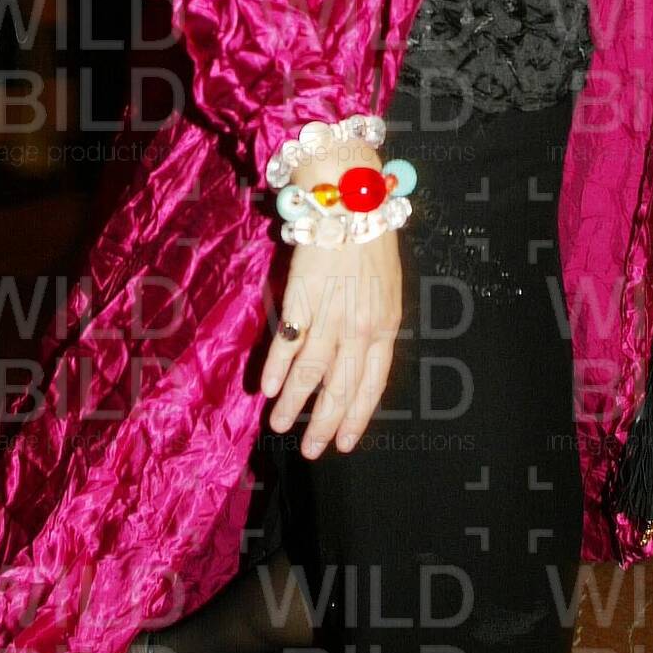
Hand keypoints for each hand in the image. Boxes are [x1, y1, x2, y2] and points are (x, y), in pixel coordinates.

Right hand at [262, 142, 402, 459]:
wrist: (351, 201)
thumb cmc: (370, 243)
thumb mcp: (386, 289)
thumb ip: (373, 326)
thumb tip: (358, 361)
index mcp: (385, 325)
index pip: (372, 383)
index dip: (357, 416)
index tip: (344, 443)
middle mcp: (360, 327)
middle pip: (340, 386)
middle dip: (324, 423)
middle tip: (310, 450)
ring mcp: (331, 314)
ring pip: (311, 372)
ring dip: (293, 402)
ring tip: (280, 426)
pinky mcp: (302, 297)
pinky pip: (288, 341)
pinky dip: (277, 367)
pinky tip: (266, 387)